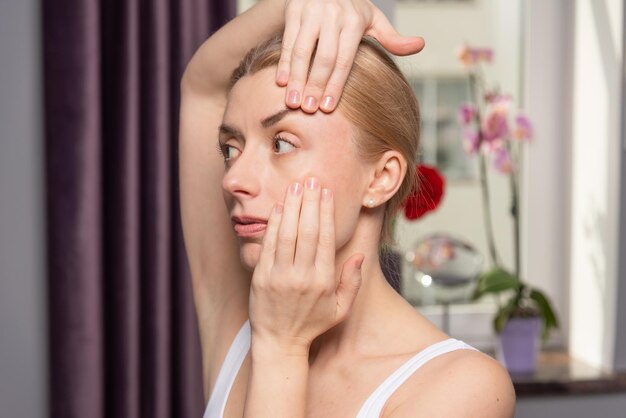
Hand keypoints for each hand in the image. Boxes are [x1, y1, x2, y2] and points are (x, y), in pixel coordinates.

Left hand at [248, 177, 363, 352]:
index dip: (325, 212)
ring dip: (290, 207)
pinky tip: (278, 207)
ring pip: (286, 234)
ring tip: (295, 186)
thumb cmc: (311, 324)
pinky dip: (273, 224)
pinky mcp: (261, 277)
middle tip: (311, 180)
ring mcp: (279, 276)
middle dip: (309, 202)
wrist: (279, 342)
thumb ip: (352, 282)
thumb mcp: (340, 308)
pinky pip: (268, 245)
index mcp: (323, 281)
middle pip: (305, 231)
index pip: (324, 238)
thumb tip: (360, 255)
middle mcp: (301, 276)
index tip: (326, 192)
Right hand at [276, 0, 424, 112]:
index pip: (344, 60)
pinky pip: (289, 41)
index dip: (335, 85)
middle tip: (308, 111)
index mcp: (355, 21)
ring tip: (293, 102)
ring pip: (302, 51)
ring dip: (297, 79)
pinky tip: (282, 83)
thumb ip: (392, 37)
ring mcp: (312, 12)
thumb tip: (419, 45)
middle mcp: (334, 15)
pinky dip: (284, 63)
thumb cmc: (352, 8)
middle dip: (315, 86)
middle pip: (323, 58)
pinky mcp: (295, 10)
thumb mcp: (373, 19)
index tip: (327, 108)